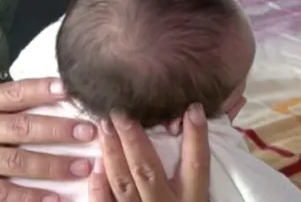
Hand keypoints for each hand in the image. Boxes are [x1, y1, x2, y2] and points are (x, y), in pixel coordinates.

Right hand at [0, 78, 97, 201]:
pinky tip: (54, 198)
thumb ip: (3, 99)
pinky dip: (30, 197)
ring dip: (53, 166)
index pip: (16, 92)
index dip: (43, 90)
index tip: (70, 89)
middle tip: (88, 131)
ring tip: (82, 166)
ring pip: (18, 162)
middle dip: (60, 131)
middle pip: (24, 129)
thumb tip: (47, 93)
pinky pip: (3, 194)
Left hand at [90, 103, 210, 201]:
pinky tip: (94, 167)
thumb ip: (198, 171)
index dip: (196, 137)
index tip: (193, 108)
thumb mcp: (200, 201)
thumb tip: (205, 125)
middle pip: (148, 169)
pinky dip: (99, 189)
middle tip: (120, 110)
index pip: (197, 165)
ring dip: (111, 153)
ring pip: (123, 184)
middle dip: (133, 138)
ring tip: (104, 126)